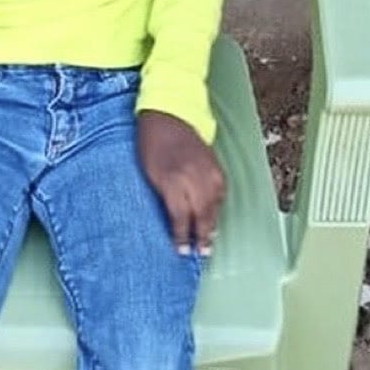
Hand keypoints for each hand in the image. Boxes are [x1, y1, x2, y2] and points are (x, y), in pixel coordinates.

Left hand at [137, 109, 226, 255]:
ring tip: (209, 241)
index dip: (181, 237)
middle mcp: (194, 179)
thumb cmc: (151, 145)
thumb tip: (172, 220)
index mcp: (173, 181)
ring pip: (214, 206)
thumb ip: (163, 196)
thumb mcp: (149, 173)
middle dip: (202, 236)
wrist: (170, 115)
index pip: (181, 218)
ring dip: (212, 224)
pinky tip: (213, 215)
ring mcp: (209, 172)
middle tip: (201, 254)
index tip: (181, 251)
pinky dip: (217, 205)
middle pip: (202, 215)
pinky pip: (220, 192)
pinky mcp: (217, 166)